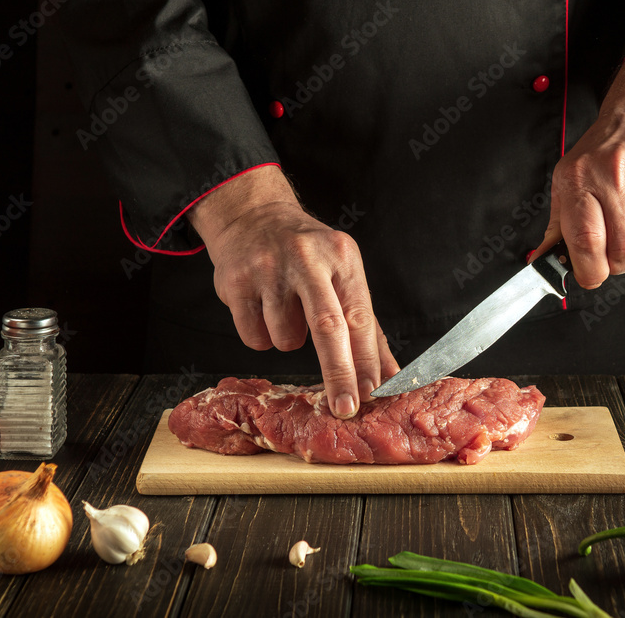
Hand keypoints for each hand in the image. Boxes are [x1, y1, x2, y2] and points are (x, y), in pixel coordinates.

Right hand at [188, 165, 398, 417]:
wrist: (253, 215)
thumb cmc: (307, 254)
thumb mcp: (343, 275)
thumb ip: (367, 328)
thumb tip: (388, 375)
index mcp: (341, 257)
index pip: (359, 316)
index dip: (365, 359)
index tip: (371, 392)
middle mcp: (307, 259)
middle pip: (327, 326)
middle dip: (338, 373)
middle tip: (345, 408)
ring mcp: (268, 269)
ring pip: (285, 338)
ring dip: (288, 339)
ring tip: (285, 309)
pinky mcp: (236, 282)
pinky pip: (254, 337)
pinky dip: (260, 335)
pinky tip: (261, 307)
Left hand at [530, 49, 624, 287]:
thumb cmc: (601, 155)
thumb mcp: (568, 181)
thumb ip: (558, 226)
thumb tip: (542, 262)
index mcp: (580, 179)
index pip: (586, 240)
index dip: (590, 270)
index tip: (590, 277)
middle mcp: (614, 174)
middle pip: (624, 249)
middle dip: (618, 262)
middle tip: (615, 252)